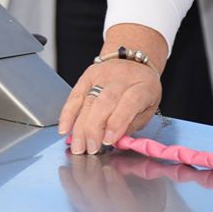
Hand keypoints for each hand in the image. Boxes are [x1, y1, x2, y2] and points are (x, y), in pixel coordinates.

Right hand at [58, 24, 166, 154]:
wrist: (133, 62)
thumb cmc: (141, 90)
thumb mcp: (148, 109)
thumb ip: (131, 125)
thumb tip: (113, 142)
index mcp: (143, 87)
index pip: (129, 103)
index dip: (117, 122)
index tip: (108, 141)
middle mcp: (121, 79)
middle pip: (104, 102)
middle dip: (95, 129)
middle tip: (90, 149)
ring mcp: (102, 76)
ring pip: (88, 101)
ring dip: (80, 127)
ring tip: (78, 146)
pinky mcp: (87, 76)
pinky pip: (74, 96)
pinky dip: (67, 114)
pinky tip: (65, 129)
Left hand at [59, 152, 166, 211]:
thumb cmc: (147, 189)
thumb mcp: (149, 178)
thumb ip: (135, 166)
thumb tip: (119, 150)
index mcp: (133, 211)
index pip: (121, 199)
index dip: (114, 185)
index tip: (109, 168)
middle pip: (96, 194)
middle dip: (91, 172)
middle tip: (90, 152)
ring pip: (81, 194)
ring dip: (77, 173)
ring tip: (75, 154)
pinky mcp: (85, 209)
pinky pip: (73, 196)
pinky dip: (68, 181)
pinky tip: (63, 169)